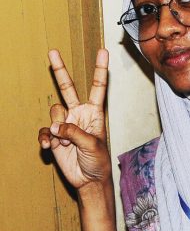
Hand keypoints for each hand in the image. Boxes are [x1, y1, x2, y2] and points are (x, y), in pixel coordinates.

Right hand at [38, 49, 111, 190]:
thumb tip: (56, 126)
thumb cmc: (98, 161)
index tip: (103, 51)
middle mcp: (78, 114)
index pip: (97, 87)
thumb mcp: (93, 145)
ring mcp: (65, 124)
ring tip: (66, 142)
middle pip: (67, 88)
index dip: (100, 69)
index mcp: (94, 112)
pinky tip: (50, 147)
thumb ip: (74, 132)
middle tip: (53, 51)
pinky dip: (45, 138)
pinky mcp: (54, 136)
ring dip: (57, 127)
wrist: (89, 179)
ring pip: (54, 112)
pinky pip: (44, 131)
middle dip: (59, 70)